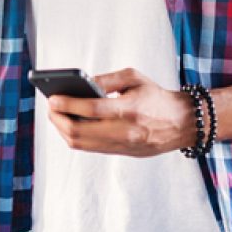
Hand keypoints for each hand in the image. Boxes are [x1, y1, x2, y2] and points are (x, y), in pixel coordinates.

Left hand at [45, 68, 192, 157]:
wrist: (181, 123)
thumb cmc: (155, 96)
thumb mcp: (134, 78)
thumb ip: (106, 79)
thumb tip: (81, 83)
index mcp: (129, 109)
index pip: (91, 109)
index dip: (68, 104)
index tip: (52, 98)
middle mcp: (124, 131)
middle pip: (80, 131)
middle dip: (58, 119)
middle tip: (51, 106)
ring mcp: (122, 145)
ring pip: (81, 144)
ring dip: (63, 130)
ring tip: (56, 115)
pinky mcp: (120, 153)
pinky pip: (90, 148)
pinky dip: (75, 137)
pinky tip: (69, 124)